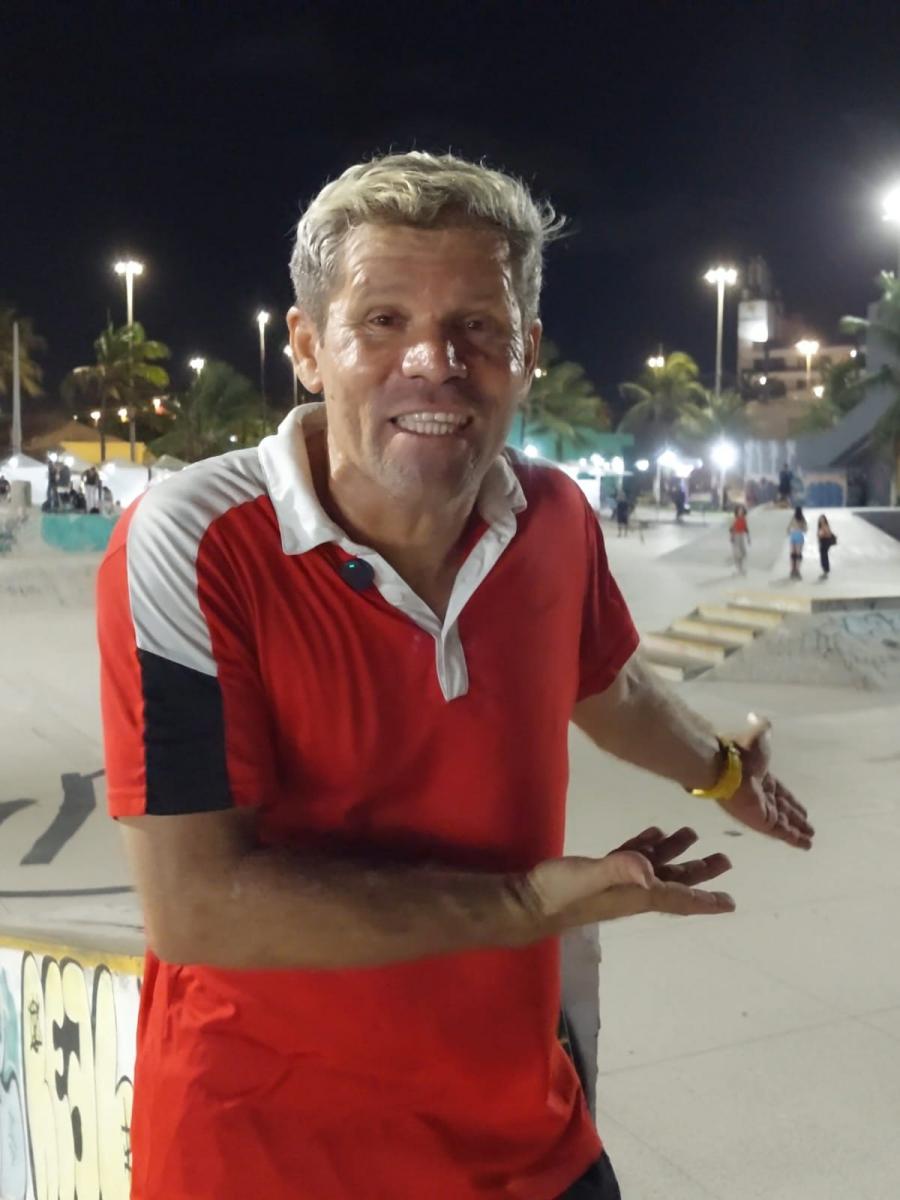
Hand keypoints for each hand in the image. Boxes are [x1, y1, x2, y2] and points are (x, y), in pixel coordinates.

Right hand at [523, 826, 733, 935]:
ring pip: (655, 869)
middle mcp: (631, 891)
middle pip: (674, 883)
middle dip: (701, 872)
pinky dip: (647, 847)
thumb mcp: (587, 875)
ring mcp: (615, 882)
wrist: (527, 901)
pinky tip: (653, 834)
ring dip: (676, 853)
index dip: (705, 900)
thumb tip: (651, 870)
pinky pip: (632, 860)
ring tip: (691, 833)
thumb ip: (618, 868)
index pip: (678, 898)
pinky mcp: (599, 873)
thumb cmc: (558, 891)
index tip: (731, 903)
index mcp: (636, 894)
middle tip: (725, 859)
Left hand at [718, 716, 813, 849]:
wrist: (724, 766)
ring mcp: (760, 809)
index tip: (804, 809)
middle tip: (809, 828)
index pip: (781, 792)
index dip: (792, 801)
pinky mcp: (760, 821)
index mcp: (762, 777)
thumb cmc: (741, 753)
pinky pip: (780, 831)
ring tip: (810, 841)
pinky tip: (805, 845)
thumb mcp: (758, 736)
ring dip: (797, 832)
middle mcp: (761, 795)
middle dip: (796, 818)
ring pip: (783, 823)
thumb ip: (762, 729)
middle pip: (783, 810)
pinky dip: (793, 838)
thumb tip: (758, 716)